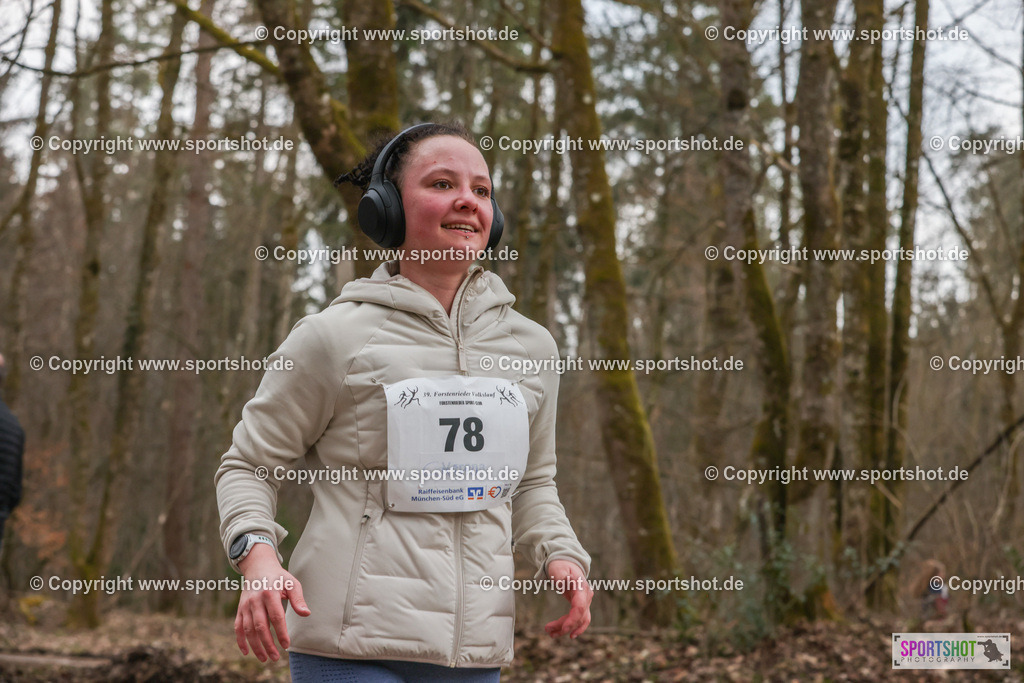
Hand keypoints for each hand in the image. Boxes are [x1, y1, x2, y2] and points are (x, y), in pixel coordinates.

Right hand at [234, 544, 310, 661]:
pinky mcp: (240, 609)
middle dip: (268, 644)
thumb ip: (298, 599)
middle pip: (261, 626)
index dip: (281, 632)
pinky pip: (238, 627)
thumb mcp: (291, 583)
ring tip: (265, 658)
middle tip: (276, 657)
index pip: (276, 616)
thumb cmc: (278, 577)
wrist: (258, 567)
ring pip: (248, 629)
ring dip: (256, 646)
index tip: (287, 644)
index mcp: (270, 593)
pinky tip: (246, 652)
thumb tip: (306, 613)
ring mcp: (245, 605)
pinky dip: (240, 641)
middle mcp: (255, 600)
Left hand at [544, 559, 592, 638]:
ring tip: (551, 633)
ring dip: (566, 629)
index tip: (563, 629)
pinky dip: (574, 627)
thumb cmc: (561, 565)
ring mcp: (585, 601)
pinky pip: (580, 619)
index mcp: (581, 587)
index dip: (572, 620)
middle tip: (548, 630)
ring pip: (579, 620)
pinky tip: (567, 634)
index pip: (580, 607)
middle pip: (578, 617)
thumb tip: (565, 580)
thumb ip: (561, 575)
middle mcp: (586, 596)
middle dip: (564, 626)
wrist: (566, 562)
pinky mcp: (581, 605)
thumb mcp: (558, 568)